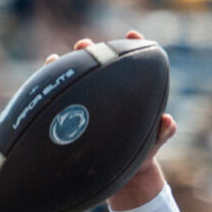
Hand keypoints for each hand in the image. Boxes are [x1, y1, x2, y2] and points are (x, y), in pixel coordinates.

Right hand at [44, 31, 176, 211]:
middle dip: (92, 52)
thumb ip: (163, 132)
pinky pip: (60, 101)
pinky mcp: (73, 116)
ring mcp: (90, 102)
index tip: (133, 36)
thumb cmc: (141, 155)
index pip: (133, 64)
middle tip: (85, 45)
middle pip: (100, 65)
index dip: (133, 46)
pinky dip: (51, 90)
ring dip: (67, 67)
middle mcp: (108, 92)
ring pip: (77, 79)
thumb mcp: (153, 143)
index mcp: (130, 94)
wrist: (122, 175)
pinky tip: (42, 85)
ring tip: (55, 59)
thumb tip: (168, 121)